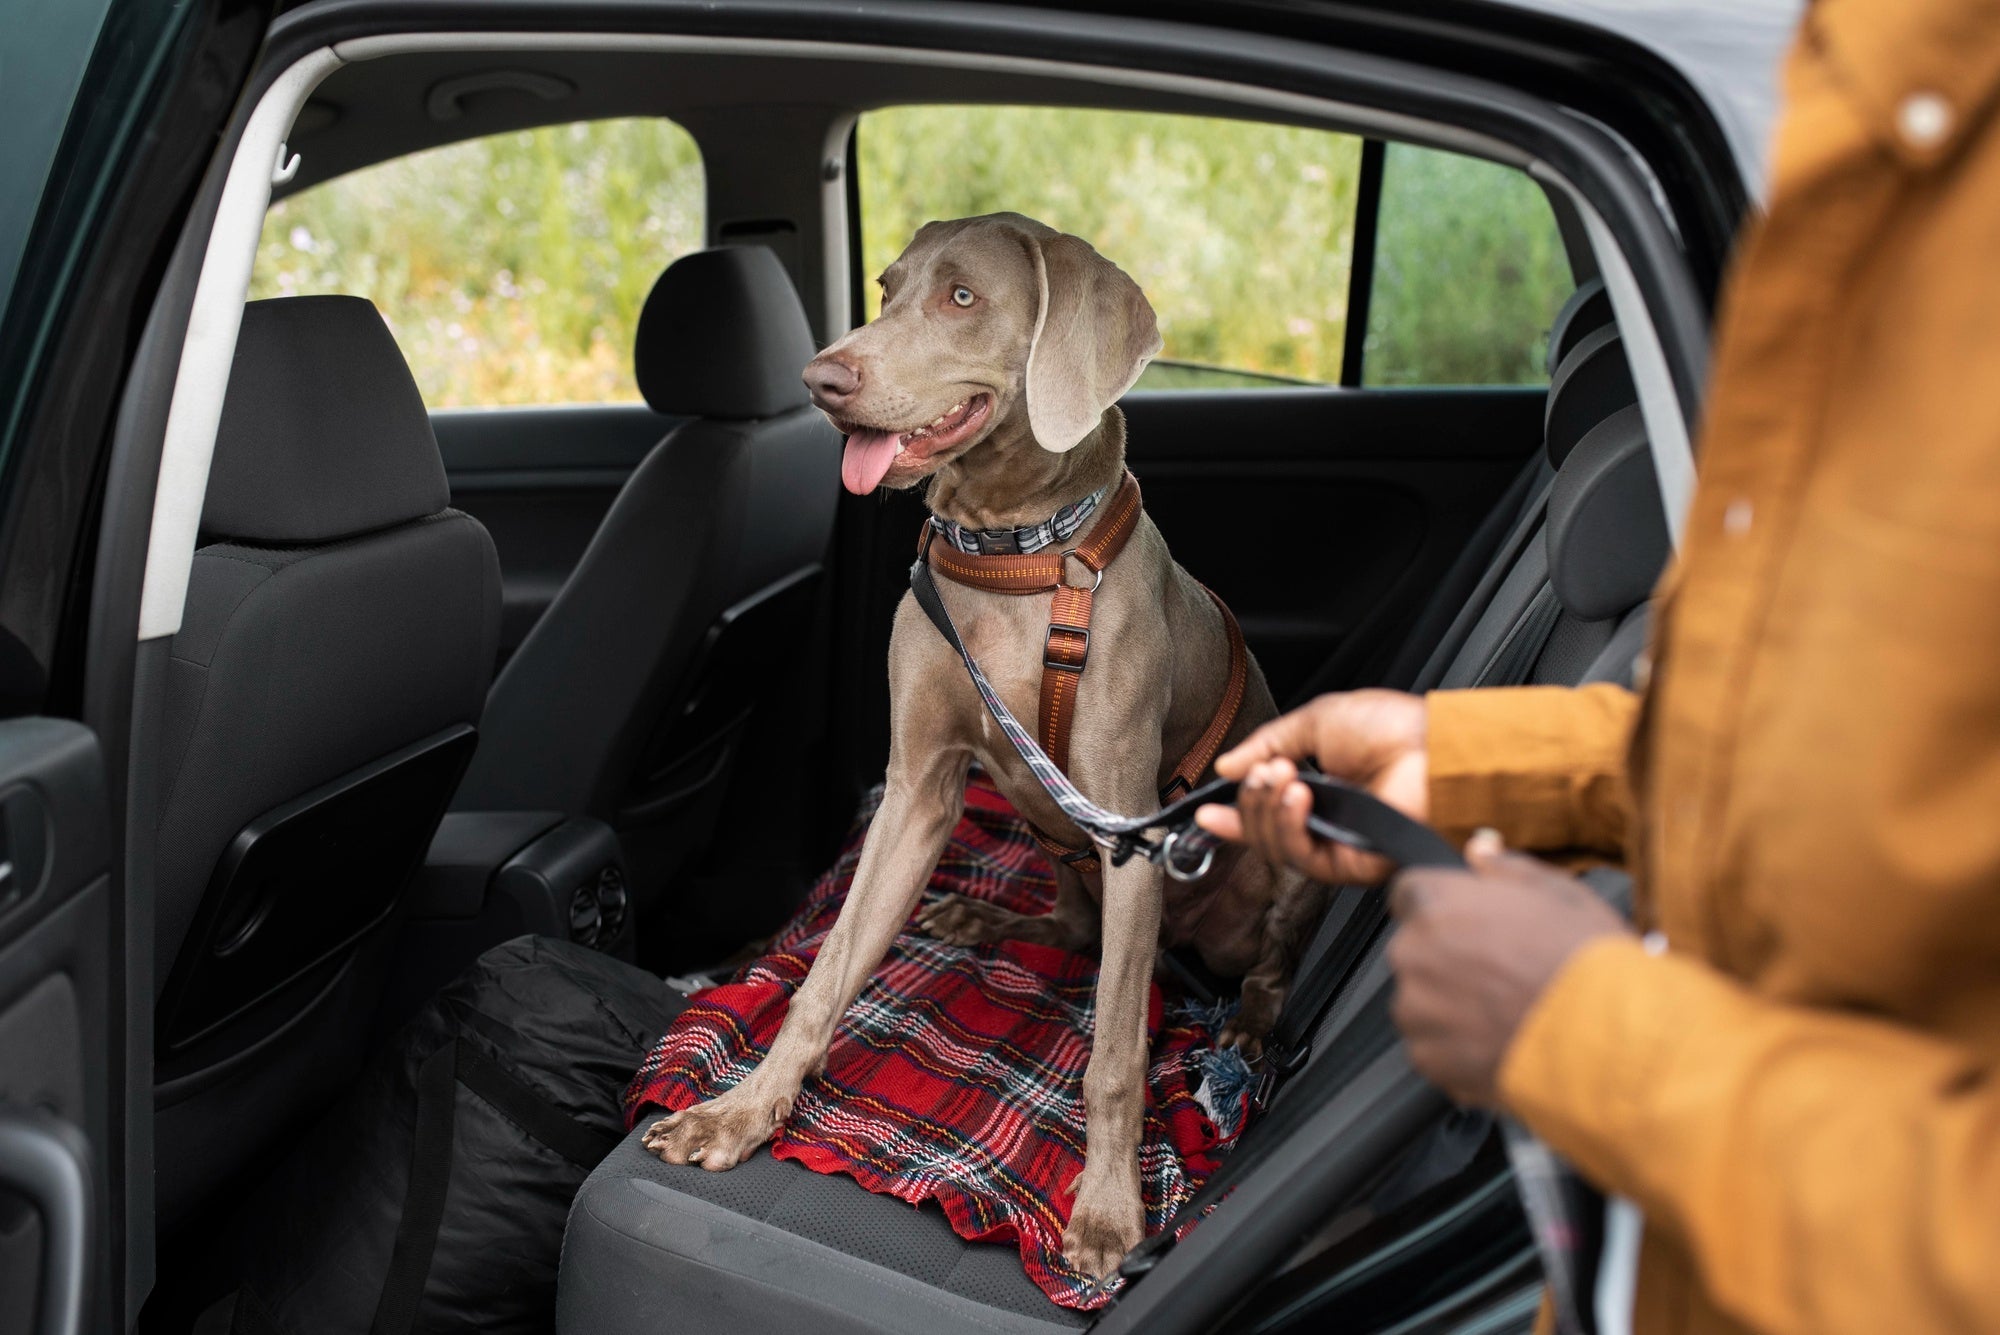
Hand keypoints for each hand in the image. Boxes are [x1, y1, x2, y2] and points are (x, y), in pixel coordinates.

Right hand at [1194, 689, 1427, 883]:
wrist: (1436, 747)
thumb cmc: (1394, 729)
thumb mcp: (1316, 721)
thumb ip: (1268, 743)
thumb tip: (1227, 766)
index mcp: (1322, 788)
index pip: (1267, 811)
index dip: (1235, 813)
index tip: (1207, 811)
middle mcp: (1328, 820)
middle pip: (1264, 831)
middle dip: (1252, 800)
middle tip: (1264, 771)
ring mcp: (1339, 843)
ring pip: (1278, 847)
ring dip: (1267, 810)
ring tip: (1282, 776)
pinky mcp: (1352, 864)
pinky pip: (1304, 859)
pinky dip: (1290, 828)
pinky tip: (1298, 798)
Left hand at [1387, 831, 1629, 1105]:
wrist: (1608, 1041)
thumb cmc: (1586, 964)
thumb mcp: (1559, 892)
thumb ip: (1506, 867)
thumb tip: (1479, 850)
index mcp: (1436, 904)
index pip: (1410, 892)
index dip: (1444, 908)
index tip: (1471, 924)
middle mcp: (1414, 954)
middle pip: (1415, 949)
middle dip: (1448, 958)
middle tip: (1502, 971)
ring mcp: (1416, 1010)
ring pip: (1421, 1001)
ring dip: (1450, 1005)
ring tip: (1507, 1011)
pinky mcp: (1429, 1059)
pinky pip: (1432, 1048)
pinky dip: (1458, 1049)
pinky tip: (1503, 1042)